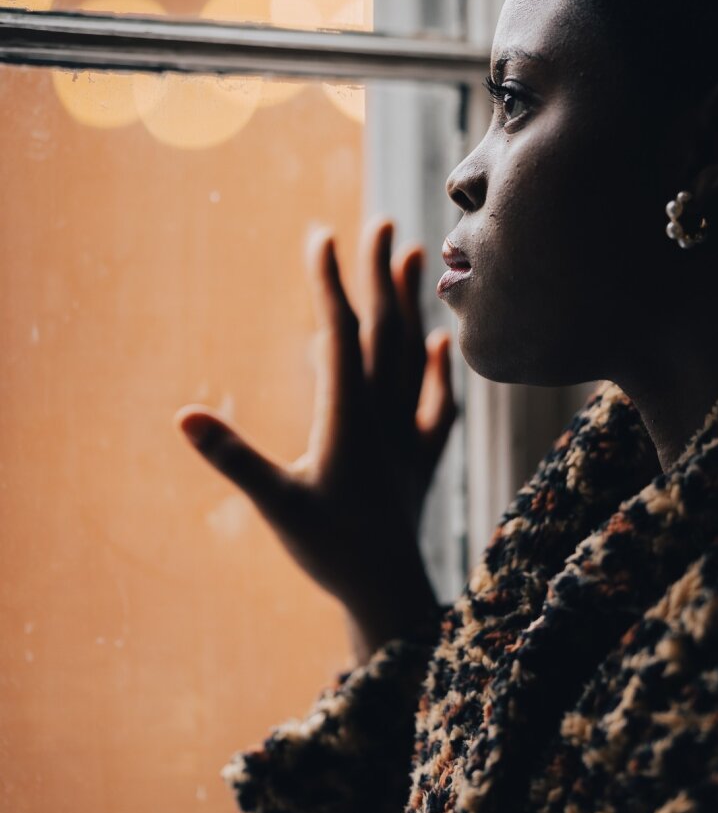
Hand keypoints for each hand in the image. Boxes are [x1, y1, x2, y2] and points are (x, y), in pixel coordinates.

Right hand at [174, 216, 456, 653]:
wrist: (389, 592)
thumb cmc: (328, 550)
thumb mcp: (276, 504)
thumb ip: (233, 458)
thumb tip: (183, 417)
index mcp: (349, 417)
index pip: (340, 335)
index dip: (330, 284)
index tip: (320, 237)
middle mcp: (386, 415)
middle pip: (386, 331)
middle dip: (381, 275)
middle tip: (383, 221)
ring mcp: (409, 433)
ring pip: (415, 356)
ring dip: (413, 306)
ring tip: (414, 257)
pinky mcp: (423, 457)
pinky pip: (437, 402)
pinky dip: (439, 370)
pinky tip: (439, 344)